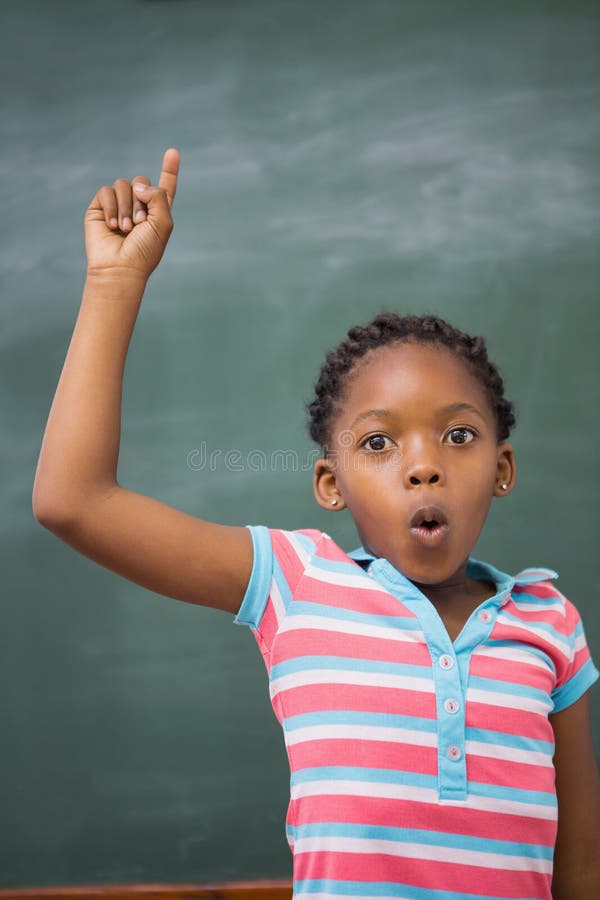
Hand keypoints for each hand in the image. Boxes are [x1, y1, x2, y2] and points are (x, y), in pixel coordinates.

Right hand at [84, 148, 179, 279]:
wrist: (120, 267)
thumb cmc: (144, 251)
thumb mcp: (163, 223)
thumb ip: (158, 196)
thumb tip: (137, 185)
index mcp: (157, 211)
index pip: (164, 186)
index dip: (169, 169)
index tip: (173, 152)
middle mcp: (138, 205)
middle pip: (142, 181)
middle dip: (142, 201)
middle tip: (139, 224)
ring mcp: (118, 205)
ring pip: (123, 184)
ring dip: (126, 206)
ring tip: (125, 228)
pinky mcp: (100, 207)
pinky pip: (106, 191)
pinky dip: (112, 206)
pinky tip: (112, 225)